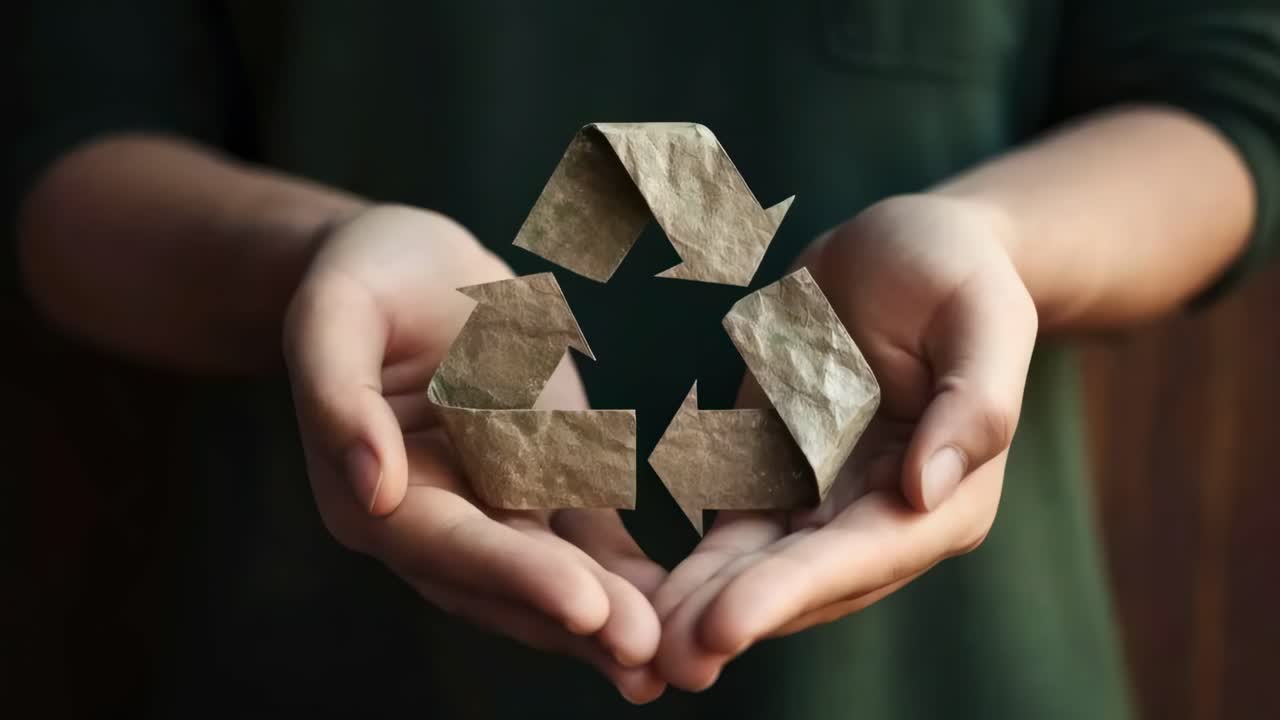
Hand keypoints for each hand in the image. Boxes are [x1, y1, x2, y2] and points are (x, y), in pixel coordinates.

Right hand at [283, 205, 667, 702]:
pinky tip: (686, 601)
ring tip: (673, 657)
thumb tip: (373, 493)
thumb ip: (337, 397)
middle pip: (507, 582)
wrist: (415, 264)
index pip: (446, 545)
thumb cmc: (367, 275)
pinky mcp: (546, 484)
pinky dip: (632, 572)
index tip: (582, 605)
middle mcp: (438, 518)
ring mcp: (497, 507)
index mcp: (378, 494)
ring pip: (556, 574)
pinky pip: (591, 536)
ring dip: (610, 617)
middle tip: (646, 652)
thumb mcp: (334, 312)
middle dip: (575, 620)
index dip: (513, 576)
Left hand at [652, 194, 1038, 688]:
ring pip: (764, 567)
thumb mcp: (983, 314)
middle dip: (738, 618)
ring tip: (646, 649)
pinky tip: (648, 596)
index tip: (727, 624)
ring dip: (708, 608)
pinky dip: (698, 566)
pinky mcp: (783, 473)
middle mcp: (887, 513)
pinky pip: (737, 529)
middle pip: (807, 578)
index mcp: (947, 493)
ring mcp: (832, 499)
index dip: (794, 591)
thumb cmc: (956, 270)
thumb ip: (974, 404)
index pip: (864, 553)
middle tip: (670, 661)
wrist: (904, 249)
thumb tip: (927, 493)